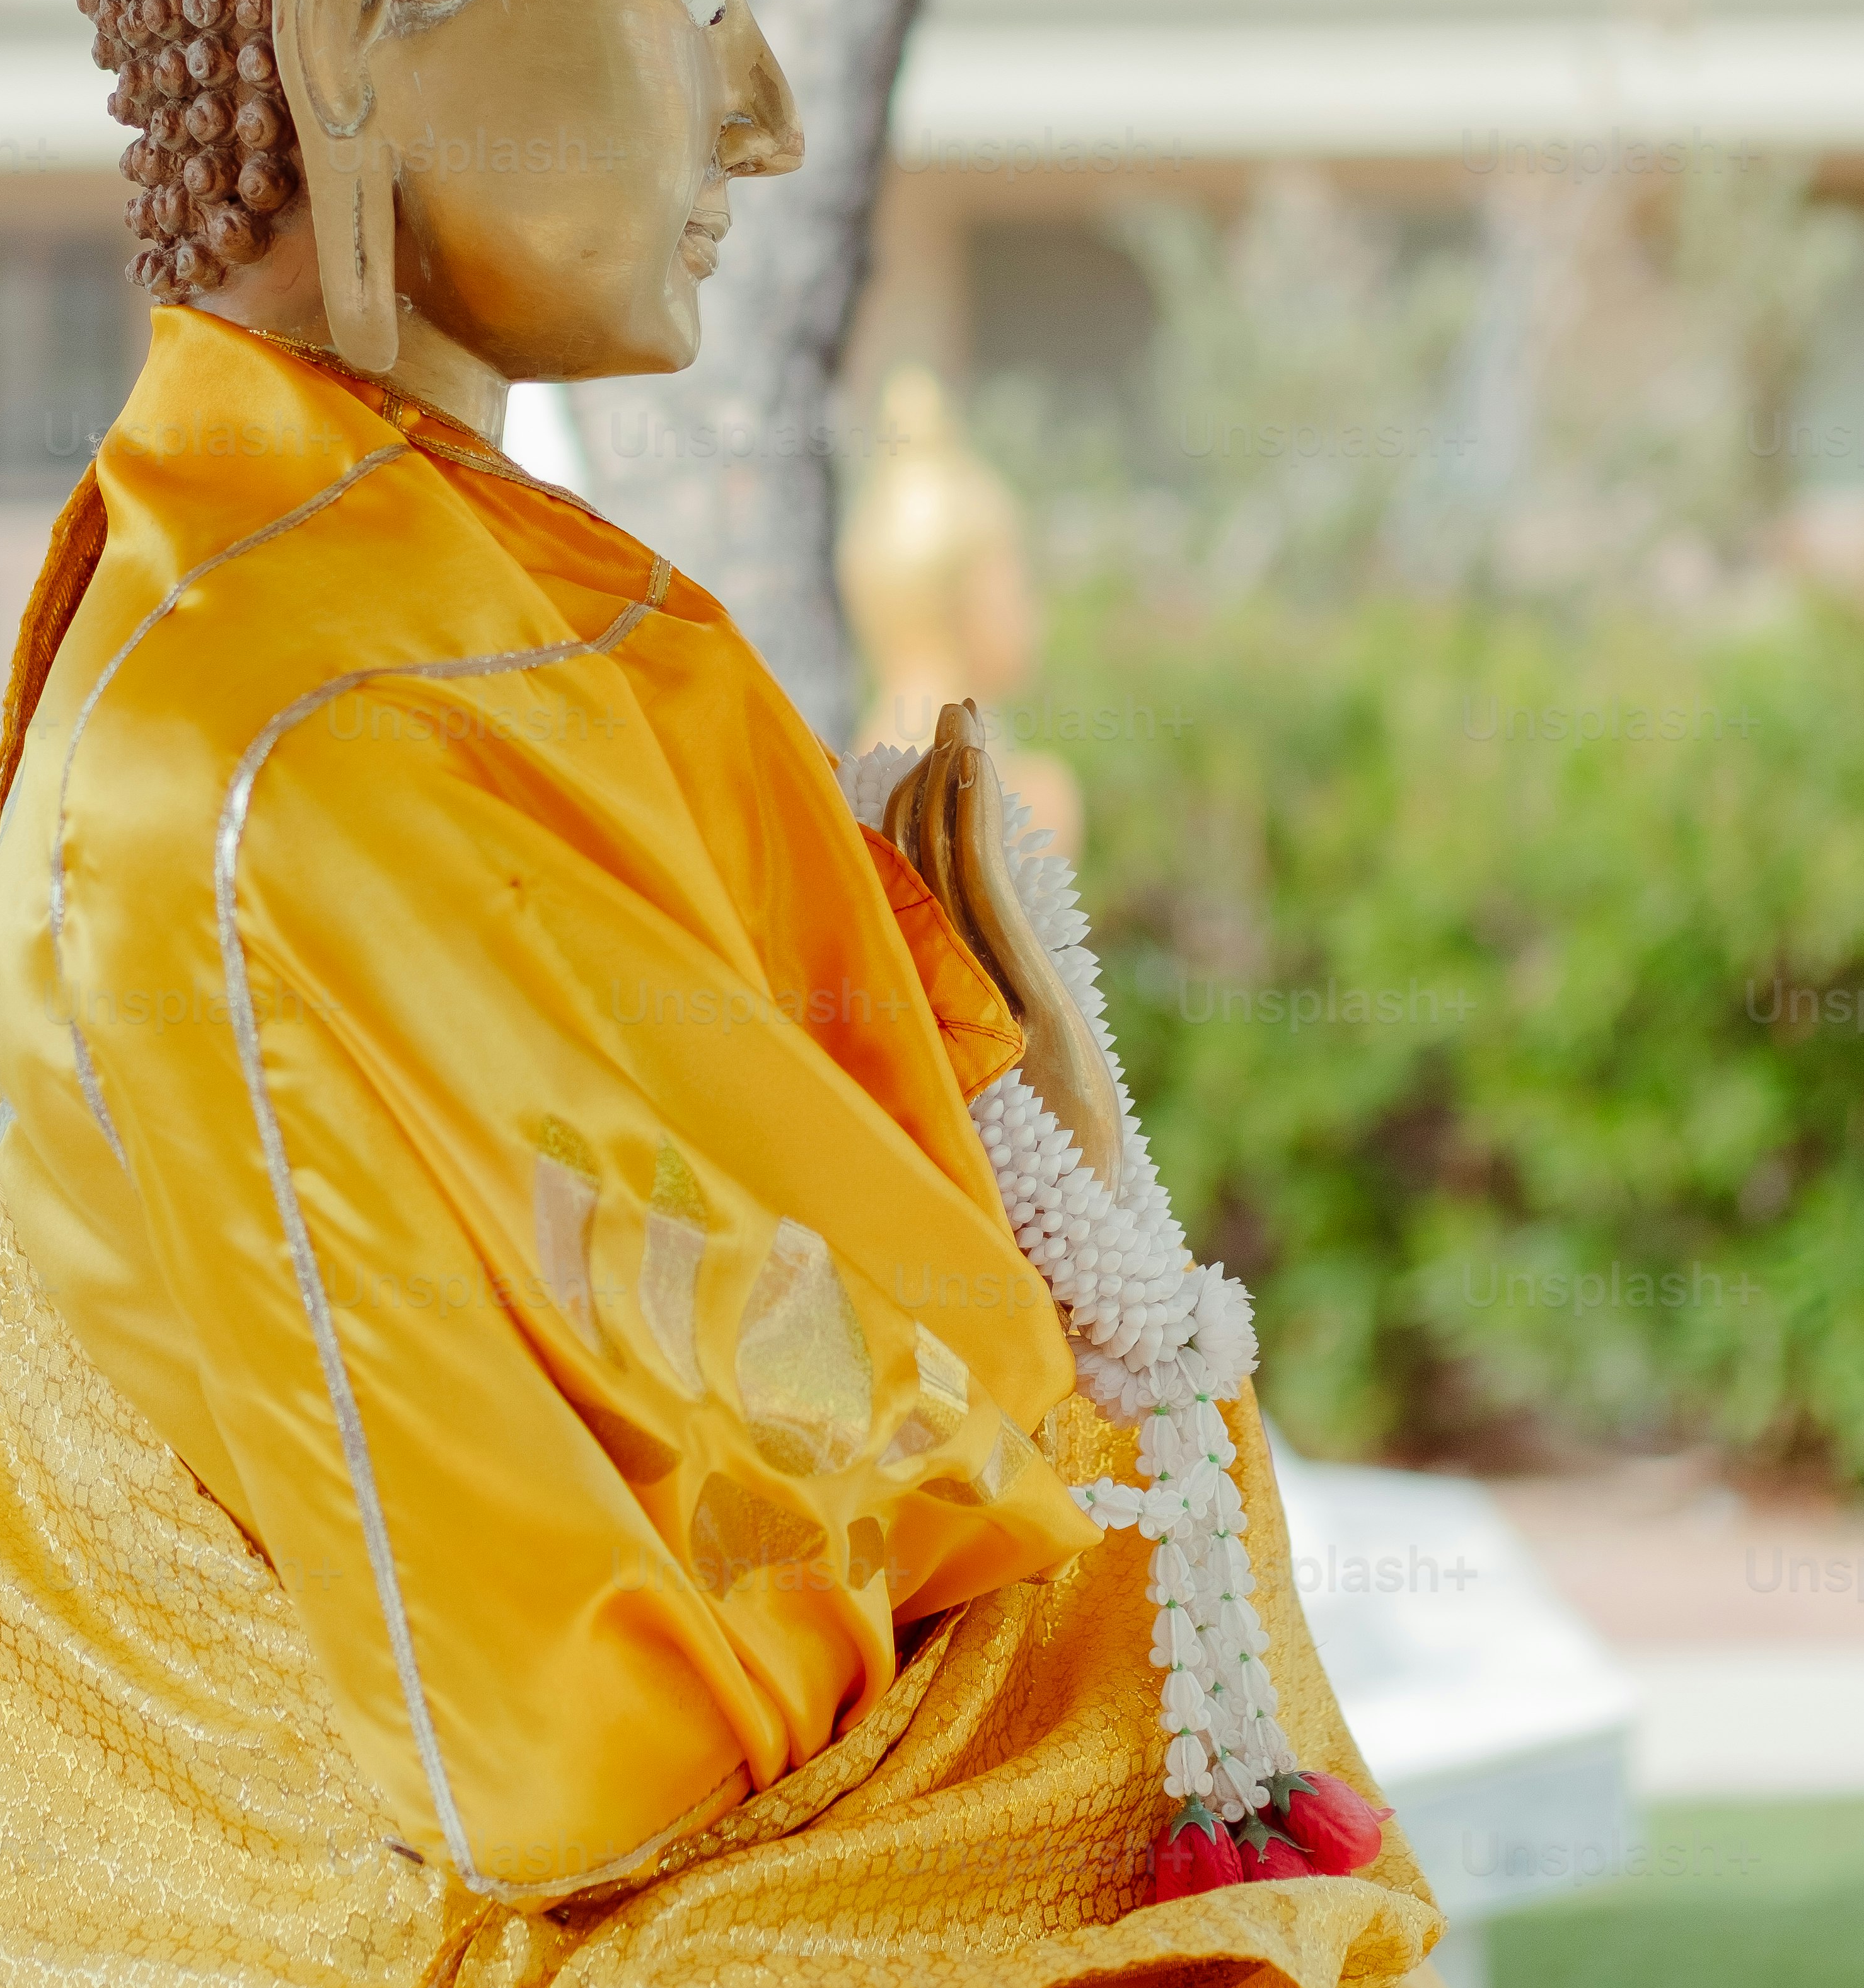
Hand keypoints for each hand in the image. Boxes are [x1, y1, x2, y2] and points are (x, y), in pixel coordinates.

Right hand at [880, 700, 1123, 1189]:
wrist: (1070, 1273)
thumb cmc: (1041, 1226)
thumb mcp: (1017, 1136)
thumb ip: (988, 1084)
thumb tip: (979, 1064)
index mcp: (950, 1023)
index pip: (919, 903)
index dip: (916, 832)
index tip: (917, 771)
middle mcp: (954, 1002)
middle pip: (928, 869)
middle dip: (935, 788)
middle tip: (946, 714)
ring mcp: (983, 996)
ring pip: (953, 865)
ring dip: (959, 782)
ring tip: (966, 714)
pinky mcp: (1022, 997)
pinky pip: (985, 887)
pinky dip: (973, 819)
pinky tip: (974, 766)